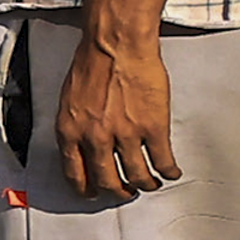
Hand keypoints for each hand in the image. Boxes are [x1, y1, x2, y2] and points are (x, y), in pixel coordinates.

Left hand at [56, 27, 183, 202]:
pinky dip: (168, 171)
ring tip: (149, 183)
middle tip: (124, 192)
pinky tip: (171, 171)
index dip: (85, 189)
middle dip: (117, 191)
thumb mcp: (69, 101)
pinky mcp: (152, 128)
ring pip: (137, 176)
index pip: (74, 173)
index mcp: (70, 131)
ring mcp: (125, 135)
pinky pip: (162, 161)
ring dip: (145, 184)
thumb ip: (76, 125)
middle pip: (107, 181)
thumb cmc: (91, 64)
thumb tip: (82, 144)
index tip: (91, 193)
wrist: (115, 46)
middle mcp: (95, 138)